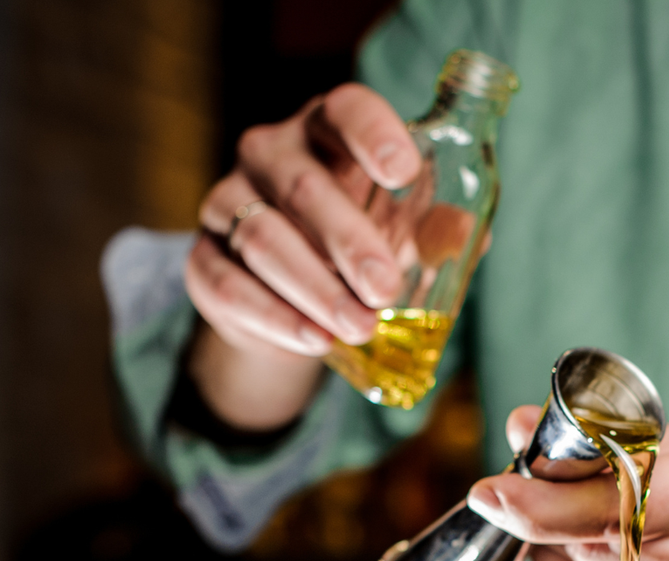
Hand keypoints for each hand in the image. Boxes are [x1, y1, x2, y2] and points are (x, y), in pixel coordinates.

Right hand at [184, 85, 421, 429]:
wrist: (288, 301)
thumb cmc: (356, 245)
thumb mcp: (400, 231)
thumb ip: (433, 228)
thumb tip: (466, 234)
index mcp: (325, 132)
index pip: (345, 112)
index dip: (374, 134)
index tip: (405, 172)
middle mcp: (269, 155)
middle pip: (304, 189)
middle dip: (349, 242)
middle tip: (385, 287)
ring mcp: (227, 203)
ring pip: (264, 240)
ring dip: (317, 290)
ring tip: (360, 327)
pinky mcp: (203, 259)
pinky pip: (230, 286)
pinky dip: (275, 318)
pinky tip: (315, 340)